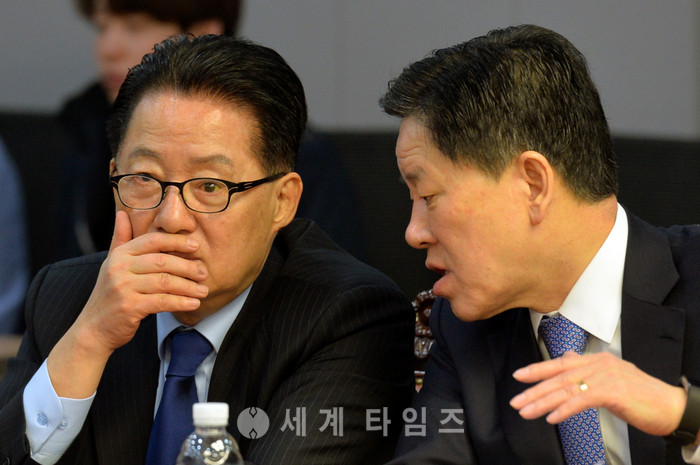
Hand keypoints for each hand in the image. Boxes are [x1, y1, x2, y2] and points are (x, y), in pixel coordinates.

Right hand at [47, 211, 208, 397]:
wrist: (94, 328)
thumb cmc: (110, 295)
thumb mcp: (112, 264)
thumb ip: (120, 239)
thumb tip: (122, 213)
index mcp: (119, 254)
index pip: (153, 241)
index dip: (176, 241)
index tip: (196, 245)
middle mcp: (119, 268)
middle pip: (162, 261)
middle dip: (188, 266)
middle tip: (204, 272)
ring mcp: (123, 288)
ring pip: (165, 282)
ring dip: (189, 287)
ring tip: (203, 290)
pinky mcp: (129, 307)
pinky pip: (162, 301)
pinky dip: (181, 302)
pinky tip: (193, 304)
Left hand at [509, 351, 685, 436]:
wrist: (671, 406)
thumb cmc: (642, 396)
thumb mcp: (612, 377)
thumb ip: (588, 369)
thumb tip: (567, 359)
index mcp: (596, 360)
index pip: (560, 363)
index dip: (538, 369)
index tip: (519, 376)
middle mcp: (598, 364)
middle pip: (558, 377)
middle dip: (534, 389)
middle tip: (516, 400)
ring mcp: (605, 377)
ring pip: (565, 390)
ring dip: (542, 402)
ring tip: (527, 411)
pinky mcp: (611, 392)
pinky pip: (581, 401)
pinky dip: (564, 409)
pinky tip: (552, 417)